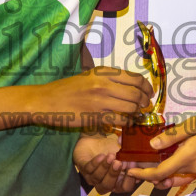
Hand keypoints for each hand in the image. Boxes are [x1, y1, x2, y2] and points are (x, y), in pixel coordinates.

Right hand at [34, 68, 153, 128]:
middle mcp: (104, 84)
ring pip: (130, 107)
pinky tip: (127, 123)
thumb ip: (107, 79)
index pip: (134, 78)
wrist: (46, 100)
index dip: (146, 87)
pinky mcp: (95, 116)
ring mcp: (100, 100)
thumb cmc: (66, 89)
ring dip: (137, 113)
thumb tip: (128, 85)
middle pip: (136, 93)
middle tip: (146, 106)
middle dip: (145, 102)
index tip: (149, 93)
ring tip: (137, 115)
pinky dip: (128, 122)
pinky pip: (120, 120)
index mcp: (103, 72)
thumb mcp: (88, 76)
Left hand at [73, 130, 139, 193]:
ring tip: (111, 155)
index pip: (125, 188)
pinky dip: (95, 163)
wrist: (95, 137)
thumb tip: (150, 161)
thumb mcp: (127, 152)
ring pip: (97, 179)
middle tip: (119, 162)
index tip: (133, 167)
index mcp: (117, 181)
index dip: (129, 180)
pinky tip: (101, 156)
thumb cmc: (113, 147)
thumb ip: (137, 158)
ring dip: (105, 167)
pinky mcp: (82, 167)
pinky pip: (88, 169)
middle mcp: (104, 182)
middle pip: (108, 186)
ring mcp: (92, 176)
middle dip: (113, 175)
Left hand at [127, 110, 195, 189]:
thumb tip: (152, 145)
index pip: (159, 173)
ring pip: (174, 180)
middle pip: (164, 180)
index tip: (130, 171)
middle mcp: (192, 169)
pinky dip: (172, 173)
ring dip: (160, 176)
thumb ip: (172, 136)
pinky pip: (184, 175)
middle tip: (135, 166)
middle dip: (148, 176)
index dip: (142, 174)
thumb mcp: (194, 124)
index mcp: (187, 159)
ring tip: (148, 164)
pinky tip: (167, 160)